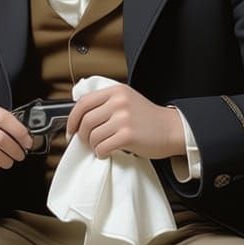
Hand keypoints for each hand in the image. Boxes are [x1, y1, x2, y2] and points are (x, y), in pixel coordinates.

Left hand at [66, 83, 185, 160]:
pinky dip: (101, 152)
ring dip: (93, 145)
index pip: (83, 103)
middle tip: (87, 142)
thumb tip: (80, 118)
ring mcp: (123, 118)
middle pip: (85, 121)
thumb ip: (106, 103)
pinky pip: (102, 147)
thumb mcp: (127, 100)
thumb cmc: (149, 119)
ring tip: (100, 147)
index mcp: (116, 91)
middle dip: (82, 135)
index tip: (71, 130)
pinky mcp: (128, 135)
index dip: (72, 119)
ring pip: (93, 135)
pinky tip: (106, 152)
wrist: (172, 129)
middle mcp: (118, 102)